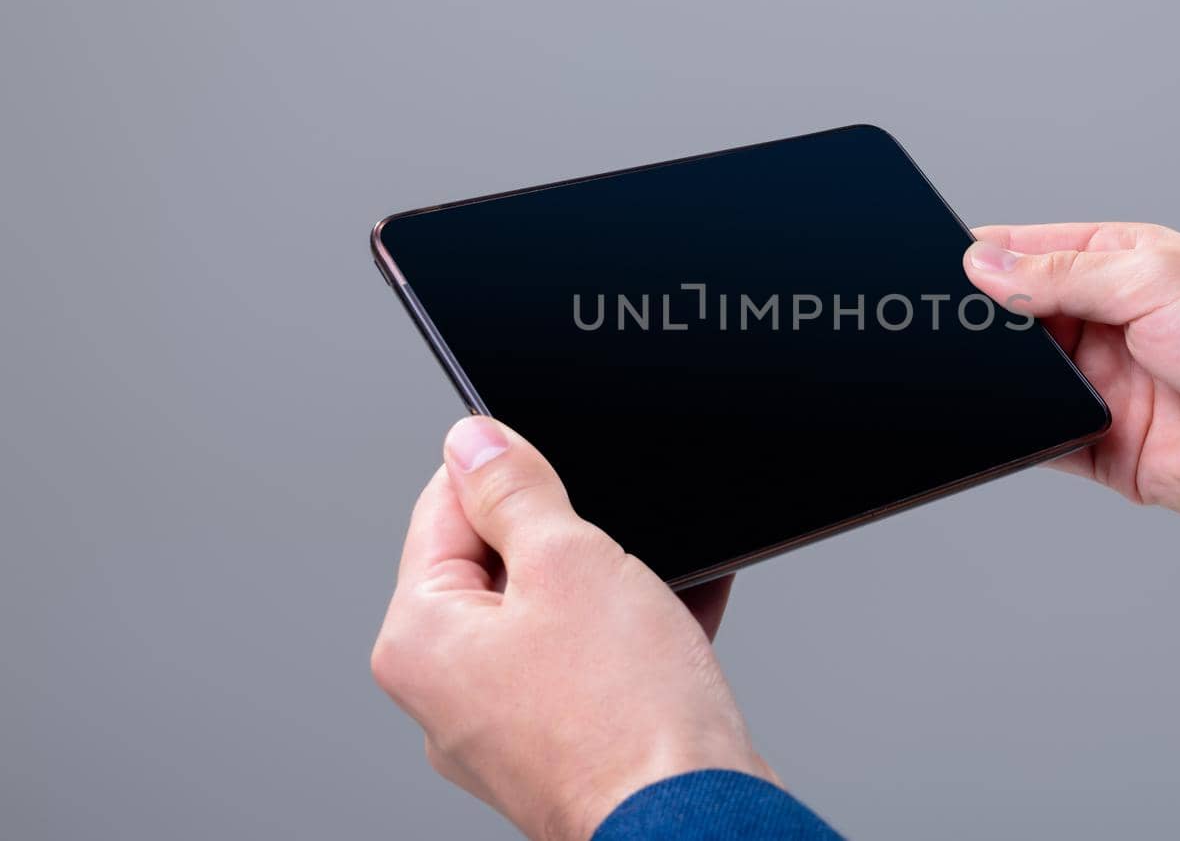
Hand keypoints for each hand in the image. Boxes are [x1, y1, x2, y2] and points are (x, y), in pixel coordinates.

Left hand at [371, 416, 773, 840]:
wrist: (694, 819)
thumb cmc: (626, 716)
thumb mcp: (568, 560)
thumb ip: (513, 489)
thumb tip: (473, 441)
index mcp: (420, 640)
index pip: (443, 510)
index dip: (507, 472)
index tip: (555, 464)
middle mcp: (447, 693)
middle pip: (500, 565)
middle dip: (568, 538)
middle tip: (611, 546)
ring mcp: (505, 729)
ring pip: (556, 614)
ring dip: (611, 584)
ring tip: (654, 592)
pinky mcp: (564, 749)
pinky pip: (591, 664)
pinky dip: (633, 632)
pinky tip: (680, 615)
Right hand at [964, 223, 1179, 526]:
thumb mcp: (1156, 279)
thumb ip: (1064, 274)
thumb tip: (985, 265)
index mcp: (1121, 265)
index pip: (1031, 253)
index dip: (984, 257)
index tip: (941, 262)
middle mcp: (1109, 324)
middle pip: (1017, 318)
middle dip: (985, 320)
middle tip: (949, 321)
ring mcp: (1105, 387)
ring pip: (1023, 380)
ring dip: (1002, 377)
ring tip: (979, 370)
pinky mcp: (1106, 449)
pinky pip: (1041, 439)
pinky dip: (1016, 432)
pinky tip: (1004, 420)